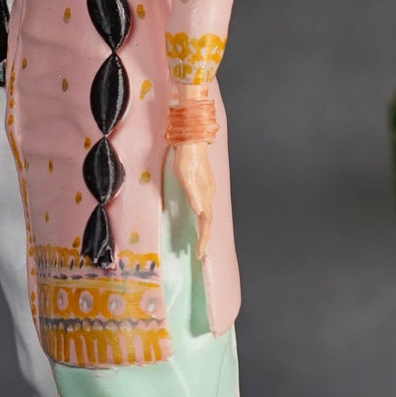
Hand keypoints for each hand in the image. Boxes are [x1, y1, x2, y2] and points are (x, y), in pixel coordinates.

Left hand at [169, 140, 214, 258]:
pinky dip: (202, 221)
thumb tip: (201, 212)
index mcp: (206, 195)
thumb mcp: (186, 176)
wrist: (191, 141)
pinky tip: (198, 221)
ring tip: (200, 244)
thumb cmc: (186, 158)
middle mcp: (209, 195)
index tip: (200, 254)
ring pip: (207, 217)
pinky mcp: (203, 187)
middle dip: (205, 240)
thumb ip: (194, 194)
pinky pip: (204, 210)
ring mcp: (207, 191)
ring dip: (204, 232)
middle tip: (199, 255)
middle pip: (209, 223)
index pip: (207, 223)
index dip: (204, 239)